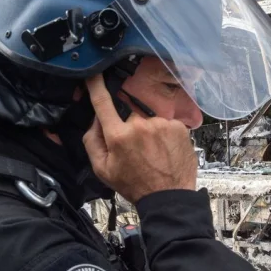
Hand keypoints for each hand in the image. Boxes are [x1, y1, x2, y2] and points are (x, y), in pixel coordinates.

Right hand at [82, 75, 197, 203]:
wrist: (169, 197)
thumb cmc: (135, 185)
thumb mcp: (103, 169)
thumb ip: (92, 141)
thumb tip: (96, 120)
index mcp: (118, 135)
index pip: (102, 103)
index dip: (95, 85)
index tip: (93, 73)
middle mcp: (139, 124)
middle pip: (128, 115)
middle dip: (129, 127)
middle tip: (137, 149)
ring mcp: (161, 124)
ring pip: (148, 120)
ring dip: (149, 132)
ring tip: (154, 153)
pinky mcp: (178, 126)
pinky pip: (165, 123)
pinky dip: (164, 134)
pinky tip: (165, 150)